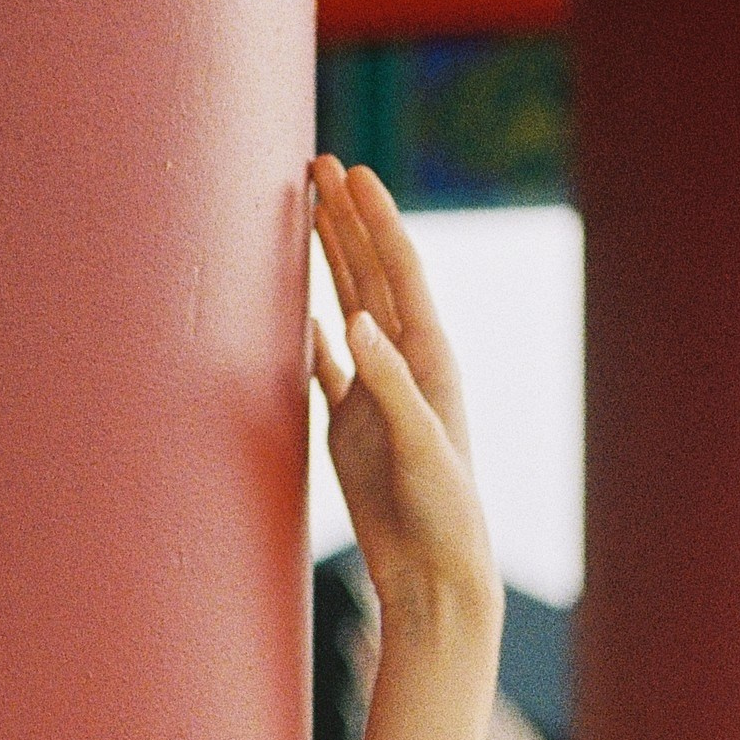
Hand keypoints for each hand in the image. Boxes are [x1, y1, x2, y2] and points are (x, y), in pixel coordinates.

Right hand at [310, 155, 497, 633]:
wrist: (433, 573)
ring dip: (330, 259)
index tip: (350, 172)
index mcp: (428, 360)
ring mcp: (375, 395)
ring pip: (348, 308)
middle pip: (371, 275)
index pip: (400, 271)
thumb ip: (386, 381)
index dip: (374, 219)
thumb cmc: (441, 512)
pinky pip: (327, 366)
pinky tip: (299, 304)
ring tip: (309, 211)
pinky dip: (311, 331)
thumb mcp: (418, 443)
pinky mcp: (351, 429)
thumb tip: (351, 315)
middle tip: (319, 166)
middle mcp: (402, 368)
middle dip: (347, 220)